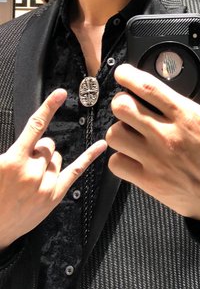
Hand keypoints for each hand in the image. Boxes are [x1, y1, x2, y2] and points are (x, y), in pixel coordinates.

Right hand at [0, 89, 106, 251]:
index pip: (35, 127)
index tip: (60, 93)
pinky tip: (100, 145)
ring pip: (56, 157)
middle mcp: (32, 171)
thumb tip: (28, 140)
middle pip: (47, 144)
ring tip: (30, 177)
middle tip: (24, 165)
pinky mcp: (54, 195)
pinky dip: (89, 157)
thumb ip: (10, 151)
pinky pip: (76, 171)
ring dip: (47, 161)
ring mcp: (45, 184)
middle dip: (37, 149)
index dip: (48, 108)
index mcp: (13, 160)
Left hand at [107, 53, 199, 225]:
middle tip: (128, 104)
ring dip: (119, 129)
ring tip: (130, 131)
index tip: (123, 72)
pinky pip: (117, 164)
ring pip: (114, 135)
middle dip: (121, 101)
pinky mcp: (149, 181)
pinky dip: (120, 158)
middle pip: (122, 108)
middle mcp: (167, 135)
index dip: (128, 75)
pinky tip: (132, 155)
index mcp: (186, 116)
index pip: (147, 87)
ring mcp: (155, 159)